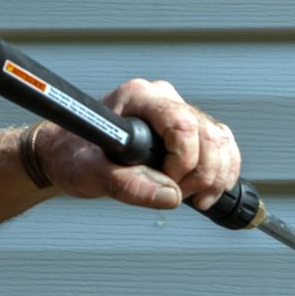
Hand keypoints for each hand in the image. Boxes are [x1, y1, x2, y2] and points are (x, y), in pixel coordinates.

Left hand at [32, 78, 241, 210]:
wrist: (70, 156)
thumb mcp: (88, 172)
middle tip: (178, 196)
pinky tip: (207, 191)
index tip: (167, 182)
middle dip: (202, 175)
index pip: (183, 124)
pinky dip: (223, 174)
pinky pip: (224, 148)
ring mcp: (180, 114)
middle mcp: (164, 100)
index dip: (183, 162)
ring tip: (192, 198)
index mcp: (140, 98)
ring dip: (215, 177)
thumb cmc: (73, 156)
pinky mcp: (192, 131)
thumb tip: (170, 196)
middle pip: (209, 136)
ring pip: (221, 143)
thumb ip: (125, 184)